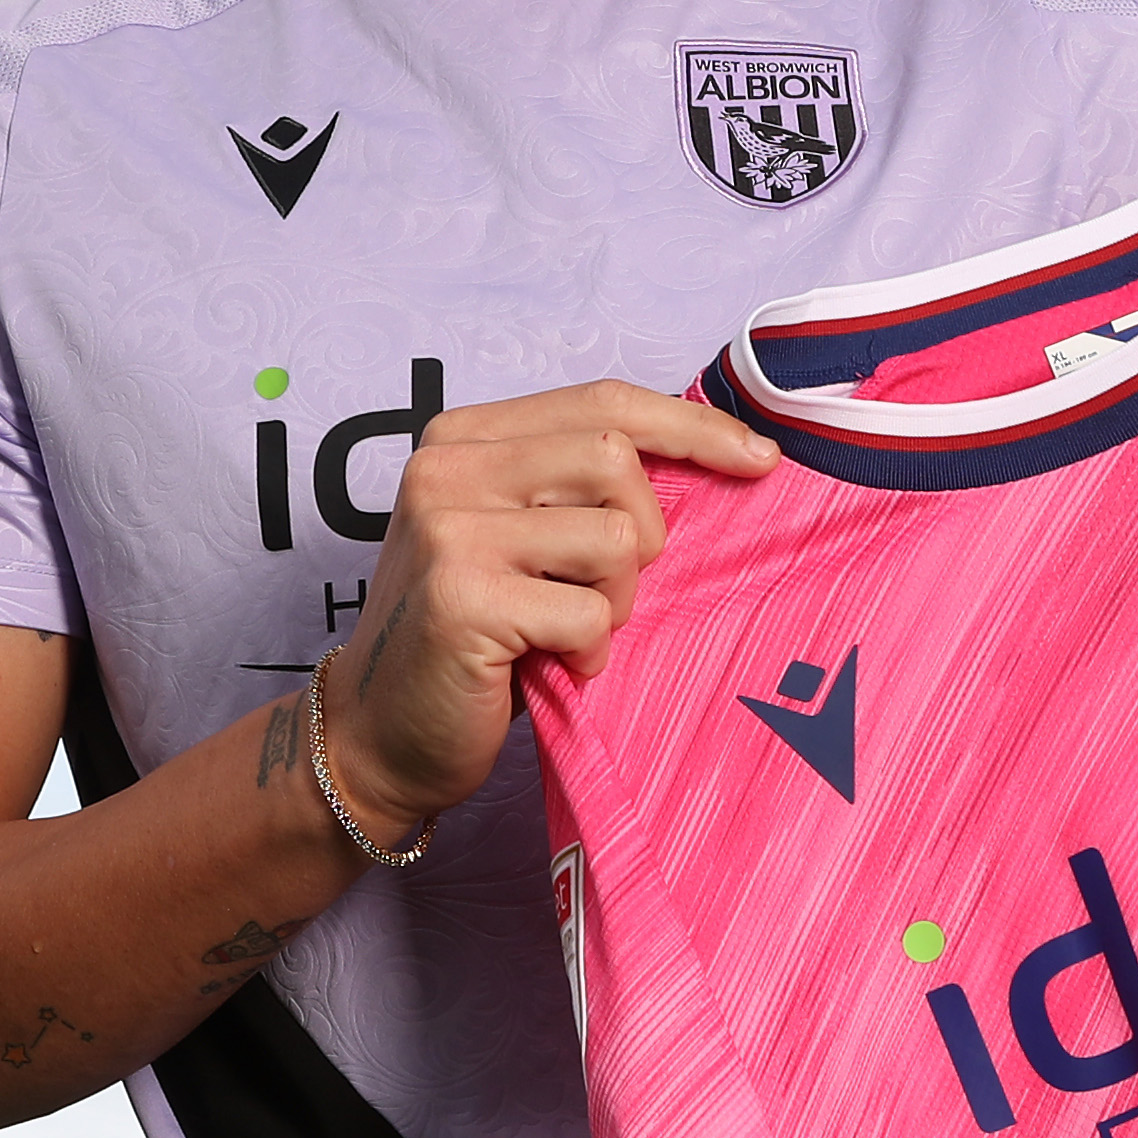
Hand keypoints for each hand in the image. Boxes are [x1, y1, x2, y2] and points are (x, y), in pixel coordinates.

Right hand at [315, 381, 779, 840]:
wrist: (378, 735)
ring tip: (565, 629)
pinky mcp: (463, 597)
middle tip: (604, 591)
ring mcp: (450, 529)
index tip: (759, 460)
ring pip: (616, 537)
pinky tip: (551, 665)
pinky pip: (590, 614)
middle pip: (616, 458)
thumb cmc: (471, 637)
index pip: (603, 402)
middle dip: (645, 533)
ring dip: (615, 600)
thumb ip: (577, 488)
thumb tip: (716, 455)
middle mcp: (447, 468)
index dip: (693, 427)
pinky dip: (590, 652)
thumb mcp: (517, 536)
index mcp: (465, 436)